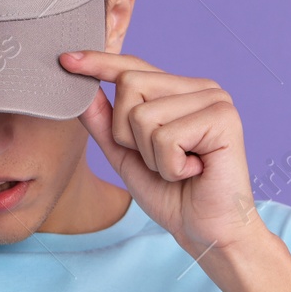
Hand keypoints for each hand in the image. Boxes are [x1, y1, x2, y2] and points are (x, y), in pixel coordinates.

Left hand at [60, 50, 268, 259]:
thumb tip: (83, 91)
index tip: (66, 59)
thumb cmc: (173, 195)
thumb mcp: (126, 156)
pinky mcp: (223, 119)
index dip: (99, 63)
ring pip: (143, 114)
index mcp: (180, 91)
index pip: (133, 68)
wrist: (207, 232)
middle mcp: (200, 88)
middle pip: (129, 85)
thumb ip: (105, 124)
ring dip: (151, 155)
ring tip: (179, 168)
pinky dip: (170, 166)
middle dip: (127, 133)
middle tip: (160, 160)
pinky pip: (166, 137)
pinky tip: (193, 172)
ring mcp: (215, 100)